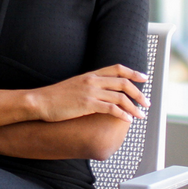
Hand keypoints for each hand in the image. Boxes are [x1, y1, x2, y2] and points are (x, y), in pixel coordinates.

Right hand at [31, 64, 149, 122]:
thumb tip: (101, 92)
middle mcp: (92, 81)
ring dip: (134, 107)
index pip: (117, 68)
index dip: (133, 72)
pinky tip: (127, 120)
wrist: (40, 101)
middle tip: (147, 102)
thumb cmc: (55, 96)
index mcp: (90, 75)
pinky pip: (111, 109)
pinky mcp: (87, 105)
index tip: (144, 78)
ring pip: (120, 97)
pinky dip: (122, 114)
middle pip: (123, 83)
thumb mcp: (74, 85)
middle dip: (139, 93)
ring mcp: (90, 92)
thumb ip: (88, 85)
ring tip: (140, 115)